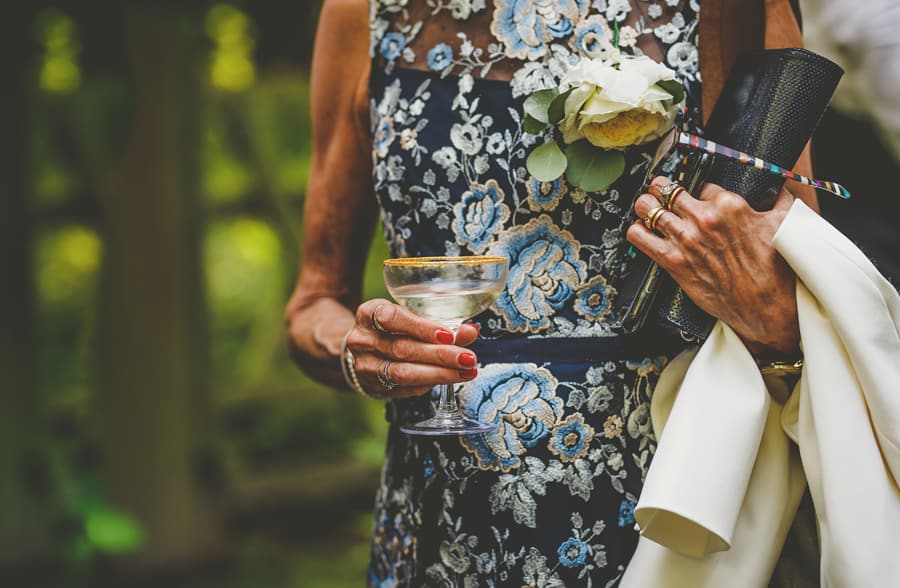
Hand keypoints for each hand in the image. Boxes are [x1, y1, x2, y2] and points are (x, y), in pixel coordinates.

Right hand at [345, 299, 480, 397]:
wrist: (365, 348)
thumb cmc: (394, 327)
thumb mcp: (410, 315)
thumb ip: (440, 322)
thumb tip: (470, 331)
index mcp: (368, 313)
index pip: (392, 318)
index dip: (421, 327)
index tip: (448, 335)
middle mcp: (362, 340)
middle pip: (402, 349)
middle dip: (439, 355)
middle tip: (467, 358)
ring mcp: (365, 366)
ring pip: (403, 373)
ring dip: (439, 374)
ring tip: (465, 371)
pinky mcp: (373, 387)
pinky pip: (405, 389)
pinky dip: (429, 384)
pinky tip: (448, 378)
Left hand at [627, 176, 799, 353]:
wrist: (768, 307)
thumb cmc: (777, 271)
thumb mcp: (786, 224)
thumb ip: (779, 200)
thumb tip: (776, 189)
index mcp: (729, 205)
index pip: (702, 184)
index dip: (699, 191)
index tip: (697, 197)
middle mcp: (704, 219)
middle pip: (667, 189)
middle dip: (662, 189)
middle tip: (660, 191)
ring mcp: (685, 240)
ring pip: (648, 208)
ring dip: (645, 206)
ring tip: (647, 207)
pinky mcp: (673, 262)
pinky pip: (640, 237)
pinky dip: (636, 231)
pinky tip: (641, 230)